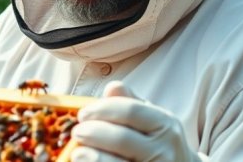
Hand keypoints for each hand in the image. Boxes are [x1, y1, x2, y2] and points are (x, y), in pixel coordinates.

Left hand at [70, 81, 202, 161]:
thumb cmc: (158, 140)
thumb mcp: (150, 118)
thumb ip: (130, 102)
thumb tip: (112, 87)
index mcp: (165, 124)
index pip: (130, 110)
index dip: (101, 110)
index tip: (83, 113)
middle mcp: (164, 149)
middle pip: (121, 138)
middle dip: (93, 133)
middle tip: (78, 132)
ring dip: (91, 156)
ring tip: (78, 152)